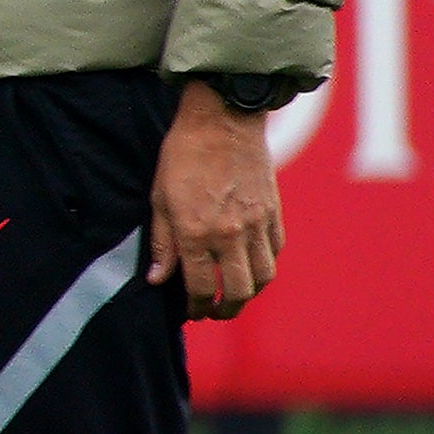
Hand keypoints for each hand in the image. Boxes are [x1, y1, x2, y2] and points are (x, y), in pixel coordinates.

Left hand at [147, 78, 283, 318]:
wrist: (223, 120)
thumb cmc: (182, 155)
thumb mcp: (159, 197)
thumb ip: (161, 242)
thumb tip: (158, 280)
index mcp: (196, 231)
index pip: (201, 288)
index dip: (197, 307)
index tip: (191, 311)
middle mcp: (229, 234)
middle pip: (239, 292)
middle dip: (226, 310)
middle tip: (214, 312)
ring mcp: (257, 225)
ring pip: (263, 278)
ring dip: (249, 293)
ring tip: (235, 295)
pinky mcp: (274, 213)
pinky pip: (275, 252)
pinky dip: (264, 266)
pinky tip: (250, 265)